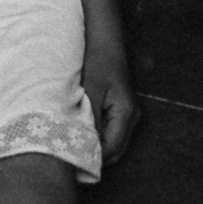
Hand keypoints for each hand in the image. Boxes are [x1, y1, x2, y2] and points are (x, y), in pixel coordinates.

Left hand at [83, 43, 139, 163]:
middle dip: (94, 157)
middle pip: (115, 151)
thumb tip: (84, 144)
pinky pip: (111, 133)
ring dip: (96, 148)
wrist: (106, 40)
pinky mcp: (122, 111)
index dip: (93, 158)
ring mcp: (129, 115)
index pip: (112, 149)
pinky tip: (81, 134)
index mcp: (126, 113)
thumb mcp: (91, 89)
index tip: (72, 163)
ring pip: (114, 144)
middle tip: (70, 161)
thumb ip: (89, 118)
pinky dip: (98, 138)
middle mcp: (132, 118)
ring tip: (73, 149)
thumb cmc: (98, 60)